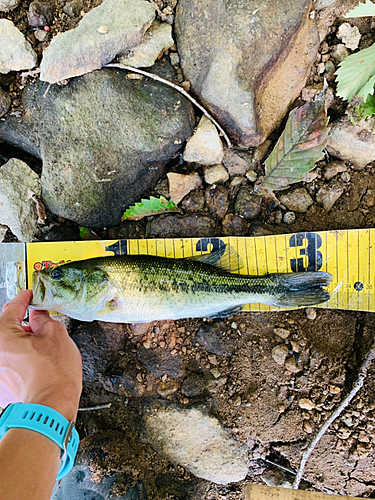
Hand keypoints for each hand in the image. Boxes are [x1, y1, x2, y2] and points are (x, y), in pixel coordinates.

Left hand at [0, 291, 81, 421]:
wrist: (51, 408)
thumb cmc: (53, 376)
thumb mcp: (56, 334)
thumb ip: (43, 318)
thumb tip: (38, 314)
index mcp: (2, 336)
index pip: (13, 308)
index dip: (25, 298)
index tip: (30, 295)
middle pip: (8, 328)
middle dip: (25, 324)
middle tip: (42, 324)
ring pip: (10, 346)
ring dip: (24, 343)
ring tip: (44, 350)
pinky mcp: (2, 385)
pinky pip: (11, 363)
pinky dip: (22, 359)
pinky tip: (39, 364)